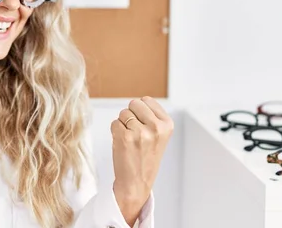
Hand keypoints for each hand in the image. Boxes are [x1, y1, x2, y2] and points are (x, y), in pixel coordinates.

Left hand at [110, 97, 173, 225]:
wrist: (136, 182)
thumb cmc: (145, 158)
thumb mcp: (159, 136)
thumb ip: (152, 117)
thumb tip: (139, 101)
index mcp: (167, 125)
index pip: (146, 100)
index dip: (141, 111)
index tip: (144, 126)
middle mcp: (156, 127)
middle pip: (134, 103)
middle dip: (131, 115)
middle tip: (135, 133)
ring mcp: (140, 132)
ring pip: (123, 113)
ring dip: (123, 125)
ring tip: (130, 140)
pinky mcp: (124, 137)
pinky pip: (114, 123)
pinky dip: (115, 132)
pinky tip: (123, 144)